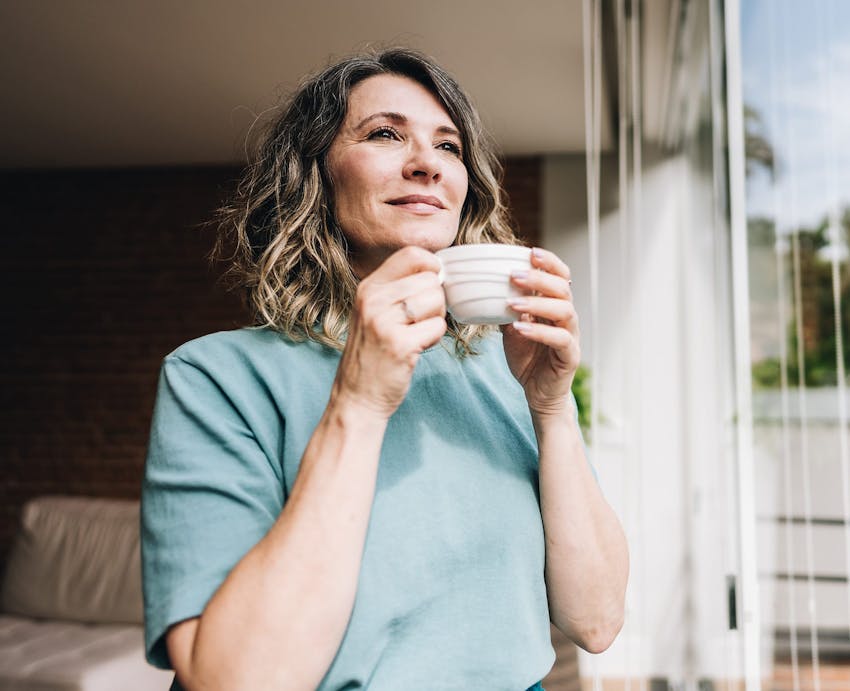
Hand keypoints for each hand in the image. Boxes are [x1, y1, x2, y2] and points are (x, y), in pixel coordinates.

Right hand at [331, 246, 446, 418]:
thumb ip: (398, 289)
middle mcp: (373, 300)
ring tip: (415, 335)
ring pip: (436, 301)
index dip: (432, 266)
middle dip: (435, 301)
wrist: (356, 397)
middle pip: (430, 280)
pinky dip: (434, 340)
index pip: (412, 254)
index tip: (432, 286)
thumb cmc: (373, 354)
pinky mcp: (399, 345)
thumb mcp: (374, 312)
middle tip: (418, 322)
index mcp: (368, 287)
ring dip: (435, 320)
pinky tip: (416, 348)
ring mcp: (384, 322)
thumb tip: (438, 270)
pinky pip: (437, 328)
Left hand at [501, 248, 579, 415]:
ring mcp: (571, 336)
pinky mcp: (570, 356)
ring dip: (537, 303)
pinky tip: (520, 328)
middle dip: (539, 278)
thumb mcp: (512, 328)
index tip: (531, 252)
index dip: (549, 262)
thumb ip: (506, 309)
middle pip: (562, 289)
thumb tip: (484, 288)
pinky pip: (560, 339)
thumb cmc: (528, 358)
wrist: (537, 392)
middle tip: (514, 275)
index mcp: (554, 306)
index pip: (560, 276)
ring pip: (564, 311)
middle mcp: (566, 318)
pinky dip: (540, 332)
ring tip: (512, 302)